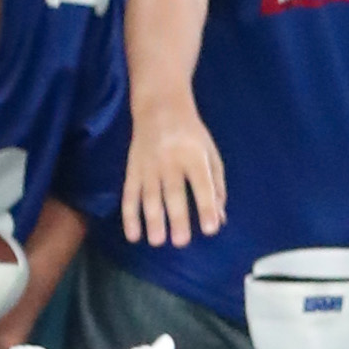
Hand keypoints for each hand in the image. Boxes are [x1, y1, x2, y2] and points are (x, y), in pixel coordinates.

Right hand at [121, 93, 224, 245]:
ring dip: (152, 220)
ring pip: (150, 195)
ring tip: (157, 241)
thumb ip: (216, 186)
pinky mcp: (133, 168)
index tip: (210, 229)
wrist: (160, 106)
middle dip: (177, 218)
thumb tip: (219, 218)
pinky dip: (129, 215)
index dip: (206, 206)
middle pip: (173, 192)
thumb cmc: (191, 134)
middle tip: (181, 242)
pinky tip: (132, 235)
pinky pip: (129, 193)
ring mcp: (149, 164)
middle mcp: (171, 160)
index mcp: (194, 155)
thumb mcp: (210, 153)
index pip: (202, 184)